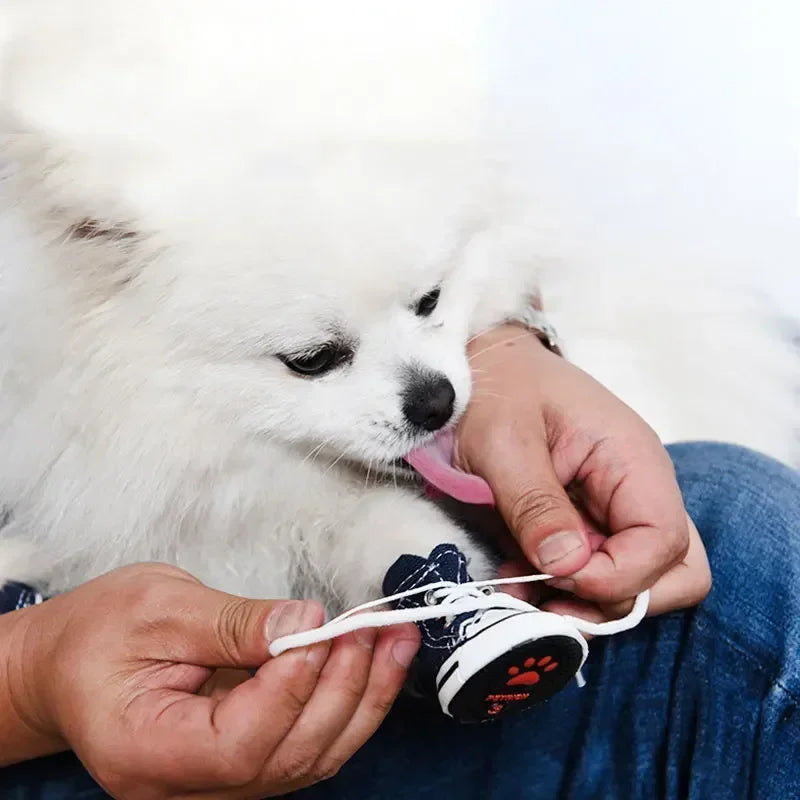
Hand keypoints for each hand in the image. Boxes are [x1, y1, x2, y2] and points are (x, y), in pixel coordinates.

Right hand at [6, 564, 418, 797]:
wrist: (69, 664)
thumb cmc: (97, 634)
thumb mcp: (157, 608)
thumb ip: (232, 623)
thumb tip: (303, 623)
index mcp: (147, 753)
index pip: (238, 744)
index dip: (289, 690)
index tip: (320, 630)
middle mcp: (188, 785)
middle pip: (287, 757)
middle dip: (344, 687)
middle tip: (376, 625)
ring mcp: (219, 780)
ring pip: (310, 757)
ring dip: (363, 695)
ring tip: (395, 638)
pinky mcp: (244, 758)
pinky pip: (307, 743)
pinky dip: (348, 701)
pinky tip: (373, 659)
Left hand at [456, 325, 710, 620]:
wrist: (483, 369)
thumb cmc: (496, 390)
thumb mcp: (503, 444)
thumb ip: (534, 504)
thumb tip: (566, 565)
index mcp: (632, 458)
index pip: (665, 541)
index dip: (618, 577)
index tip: (557, 578)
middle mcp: (638, 487)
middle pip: (672, 571)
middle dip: (615, 599)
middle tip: (550, 598)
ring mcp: (616, 506)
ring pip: (638, 580)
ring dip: (584, 600)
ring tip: (522, 590)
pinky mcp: (588, 520)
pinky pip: (594, 569)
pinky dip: (561, 588)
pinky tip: (517, 578)